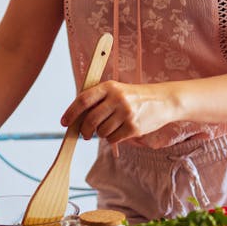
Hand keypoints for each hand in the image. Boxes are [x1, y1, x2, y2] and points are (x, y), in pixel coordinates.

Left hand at [61, 80, 176, 143]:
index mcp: (110, 86)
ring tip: (109, 128)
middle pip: (90, 120)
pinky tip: (119, 131)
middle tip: (84, 134)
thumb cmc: (135, 97)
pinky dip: (111, 138)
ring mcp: (126, 113)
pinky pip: (112, 139)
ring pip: (101, 131)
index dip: (71, 112)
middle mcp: (117, 99)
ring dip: (101, 134)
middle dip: (84, 130)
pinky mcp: (133, 127)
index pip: (84, 100)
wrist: (163, 101)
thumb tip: (76, 118)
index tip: (64, 122)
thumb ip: (98, 101)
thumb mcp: (117, 91)